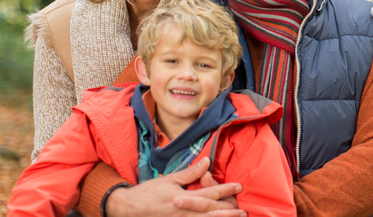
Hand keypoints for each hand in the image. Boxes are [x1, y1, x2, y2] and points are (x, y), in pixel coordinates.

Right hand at [105, 157, 244, 216]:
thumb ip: (190, 172)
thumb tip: (207, 161)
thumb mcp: (170, 179)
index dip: (225, 189)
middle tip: (243, 210)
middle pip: (211, 212)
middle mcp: (184, 213)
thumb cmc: (149, 192)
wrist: (129, 209)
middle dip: (228, 211)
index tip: (239, 186)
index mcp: (184, 198)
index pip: (210, 193)